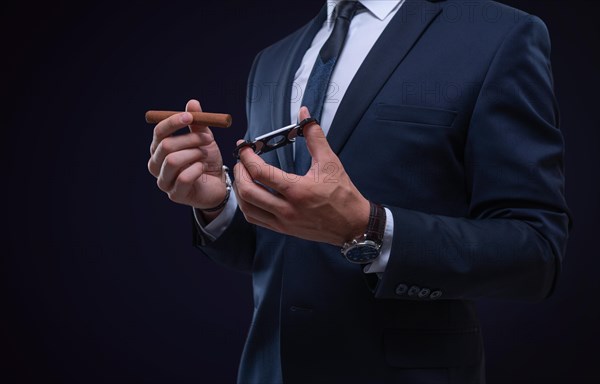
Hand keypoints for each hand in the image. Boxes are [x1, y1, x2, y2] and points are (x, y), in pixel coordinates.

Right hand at [148, 99, 226, 214]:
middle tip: (207, 139)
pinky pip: (183, 178)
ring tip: (204, 155)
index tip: (189, 116)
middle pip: (166, 146)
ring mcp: (163, 181)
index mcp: (159, 148)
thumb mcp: (204, 139)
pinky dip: (197, 169)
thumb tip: (192, 103)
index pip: (159, 132)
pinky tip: (202, 169)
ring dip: (194, 154)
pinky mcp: (174, 194)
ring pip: (172, 161)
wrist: (218, 184)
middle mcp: (156, 164)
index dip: (173, 122)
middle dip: (189, 139)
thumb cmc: (206, 160)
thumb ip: (197, 123)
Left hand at [234, 107, 369, 245]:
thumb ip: (315, 136)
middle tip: (241, 161)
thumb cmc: (343, 195)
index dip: (247, 157)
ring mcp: (283, 222)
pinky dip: (247, 205)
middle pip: (248, 191)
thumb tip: (304, 114)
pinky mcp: (283, 229)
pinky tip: (251, 194)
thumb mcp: (330, 162)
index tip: (244, 147)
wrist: (353, 224)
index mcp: (297, 190)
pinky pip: (255, 219)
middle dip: (239, 173)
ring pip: (248, 208)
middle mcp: (287, 209)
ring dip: (240, 190)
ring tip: (243, 175)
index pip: (261, 173)